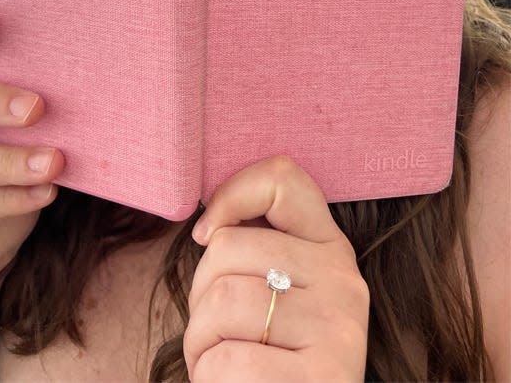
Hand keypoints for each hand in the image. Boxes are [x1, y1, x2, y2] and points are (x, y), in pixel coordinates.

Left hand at [184, 156, 368, 381]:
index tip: (205, 235)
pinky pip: (228, 359)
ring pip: (222, 302)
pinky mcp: (325, 377)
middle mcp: (345, 284)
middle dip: (198, 297)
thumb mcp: (268, 298)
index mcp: (330, 253)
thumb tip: (208, 227)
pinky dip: (210, 377)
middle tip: (215, 336)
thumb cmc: (265, 361)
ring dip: (199, 343)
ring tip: (221, 366)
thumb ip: (252, 254)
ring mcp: (339, 331)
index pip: (282, 180)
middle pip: (227, 248)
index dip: (230, 194)